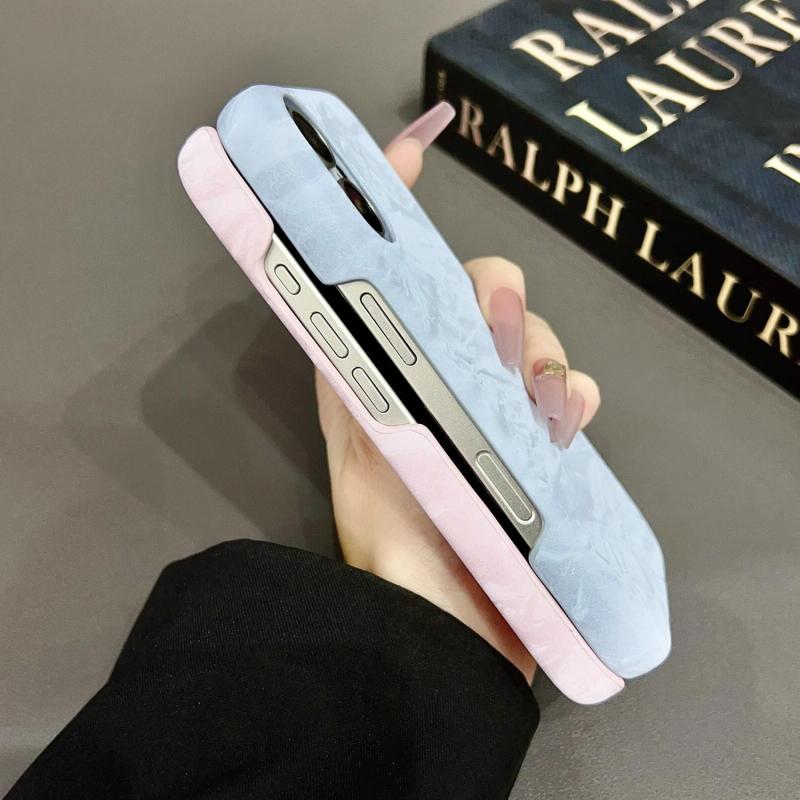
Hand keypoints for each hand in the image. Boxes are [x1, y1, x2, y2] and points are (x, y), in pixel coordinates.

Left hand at [315, 105, 600, 682]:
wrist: (445, 617)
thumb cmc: (391, 529)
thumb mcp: (357, 431)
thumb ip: (362, 353)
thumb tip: (397, 278)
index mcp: (383, 360)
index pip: (388, 262)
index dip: (396, 199)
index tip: (414, 147)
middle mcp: (437, 372)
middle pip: (484, 287)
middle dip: (499, 301)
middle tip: (495, 344)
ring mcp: (492, 405)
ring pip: (534, 333)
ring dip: (539, 354)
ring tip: (534, 407)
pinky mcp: (537, 438)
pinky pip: (572, 387)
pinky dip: (573, 394)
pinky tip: (561, 425)